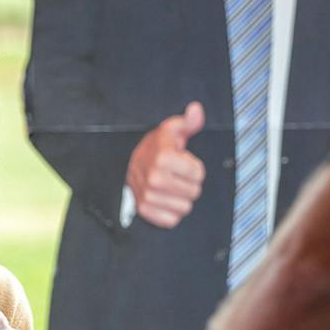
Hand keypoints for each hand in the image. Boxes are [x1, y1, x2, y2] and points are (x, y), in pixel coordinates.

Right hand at [126, 102, 205, 228]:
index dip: (194, 168)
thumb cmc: (156, 148)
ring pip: (185, 208)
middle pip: (194, 192)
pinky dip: (171, 212)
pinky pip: (172, 220)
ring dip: (181, 198)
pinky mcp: (145, 210)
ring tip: (170, 187)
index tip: (181, 162)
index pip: (199, 174)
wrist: (130, 164)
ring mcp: (148, 195)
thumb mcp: (172, 130)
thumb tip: (196, 110)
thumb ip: (189, 121)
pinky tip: (164, 199)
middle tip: (176, 176)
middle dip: (189, 184)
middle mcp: (154, 178)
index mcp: (164, 157)